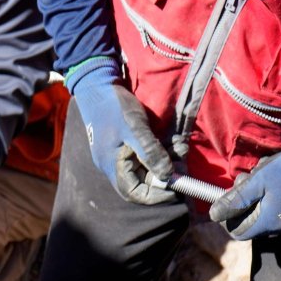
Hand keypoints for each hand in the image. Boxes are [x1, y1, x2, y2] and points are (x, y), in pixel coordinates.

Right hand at [70, 59, 175, 204]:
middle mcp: (114, 165)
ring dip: (166, 161)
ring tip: (180, 148)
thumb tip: (168, 176)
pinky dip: (160, 151)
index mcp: (112, 165)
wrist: (97, 86)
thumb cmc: (114, 107)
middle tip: (183, 164)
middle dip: (165, 175)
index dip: (156, 195)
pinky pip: (145, 155)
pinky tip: (173, 141)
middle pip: (142, 182)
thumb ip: (151, 153)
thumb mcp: (135, 128)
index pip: (134, 193)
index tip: (176, 186)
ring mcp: (119, 155)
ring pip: (146, 168)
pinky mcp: (125, 144)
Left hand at [209, 141, 280, 239]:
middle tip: (245, 179)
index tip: (227, 200)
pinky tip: (273, 179)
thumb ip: (235, 200)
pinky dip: (269, 196)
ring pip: (262, 213)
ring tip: (259, 174)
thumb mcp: (258, 181)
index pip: (237, 233)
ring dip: (255, 195)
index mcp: (268, 223)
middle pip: (249, 221)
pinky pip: (276, 209)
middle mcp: (280, 229)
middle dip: (242, 201)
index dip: (227, 219)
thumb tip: (213, 215)